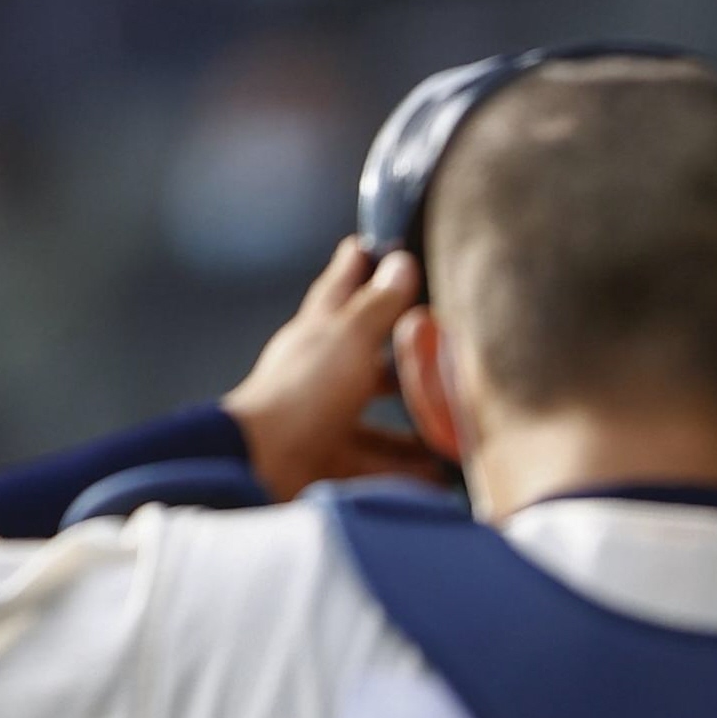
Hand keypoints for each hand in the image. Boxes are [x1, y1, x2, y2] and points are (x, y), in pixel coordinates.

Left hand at [222, 238, 440, 498]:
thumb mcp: (348, 340)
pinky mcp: (335, 460)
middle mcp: (322, 373)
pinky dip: (412, 468)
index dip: (358, 264)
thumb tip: (401, 264)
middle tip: (436, 340)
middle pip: (365, 354)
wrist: (263, 466)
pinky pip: (382, 462)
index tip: (377, 245)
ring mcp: (327, 418)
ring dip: (414, 419)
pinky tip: (441, 472)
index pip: (340, 287)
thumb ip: (378, 306)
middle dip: (400, 350)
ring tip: (454, 420)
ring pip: (378, 414)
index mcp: (319, 333)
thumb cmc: (301, 395)